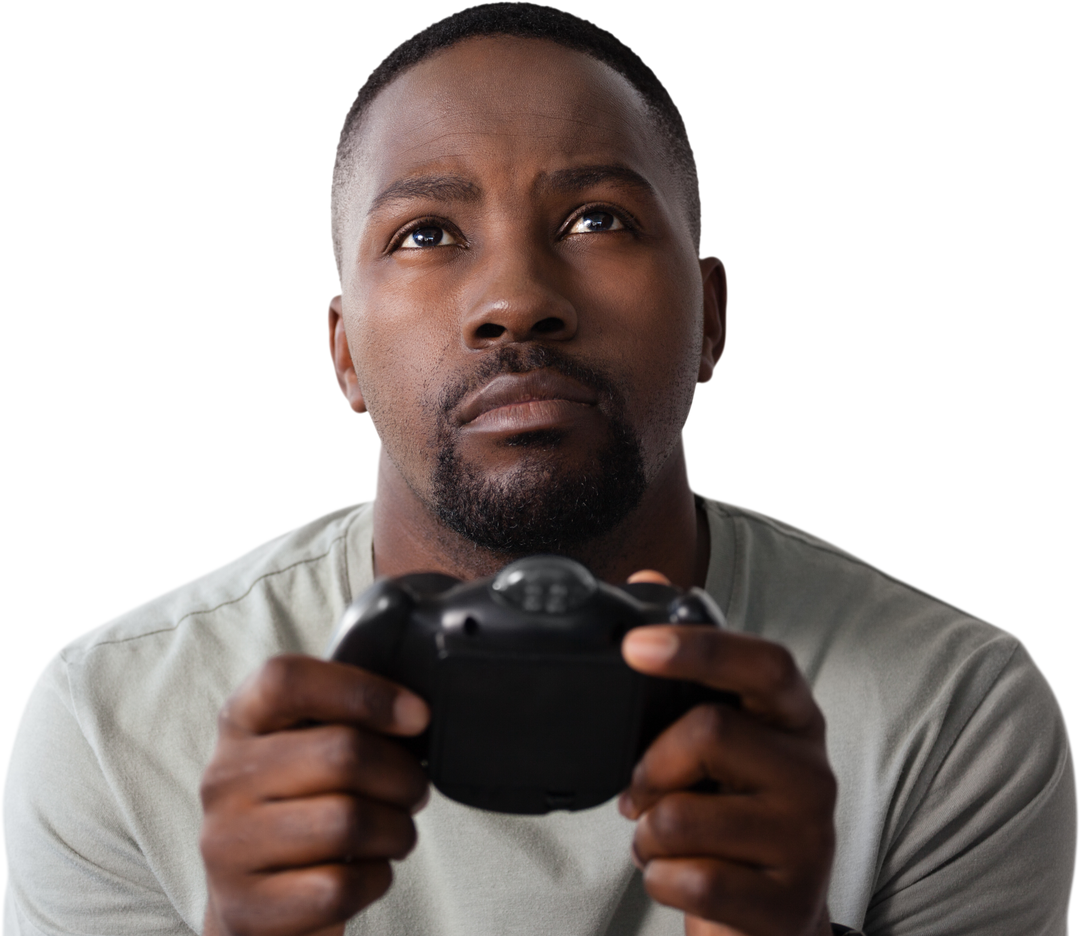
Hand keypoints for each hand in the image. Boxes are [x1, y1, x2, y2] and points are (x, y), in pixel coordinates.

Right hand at [199, 654, 430, 935]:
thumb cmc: (299, 806)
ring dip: (396, 831)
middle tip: (413, 789)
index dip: (363, 690)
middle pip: (343, 753)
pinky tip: (366, 872)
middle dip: (403, 775)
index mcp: (241, 722)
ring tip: (394, 832)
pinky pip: (339, 886)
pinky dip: (374, 879)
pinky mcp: (245, 906)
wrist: (252, 897)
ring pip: (349, 823)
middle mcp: (224, 777)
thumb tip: (415, 714)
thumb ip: (346, 718)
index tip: (416, 715)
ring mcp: (227, 844)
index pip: (287, 680)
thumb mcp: (308, 746)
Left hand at [619, 571, 835, 935]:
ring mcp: (808, 839)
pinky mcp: (790, 903)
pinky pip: (689, 880)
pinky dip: (659, 879)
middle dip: (651, 765)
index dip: (699, 647)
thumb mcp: (712, 738)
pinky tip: (678, 877)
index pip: (763, 663)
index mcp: (792, 718)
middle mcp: (812, 771)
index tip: (634, 646)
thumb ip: (684, 666)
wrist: (765, 920)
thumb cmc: (731, 813)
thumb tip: (648, 577)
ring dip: (648, 834)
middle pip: (710, 733)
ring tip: (664, 840)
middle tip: (639, 790)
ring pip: (683, 816)